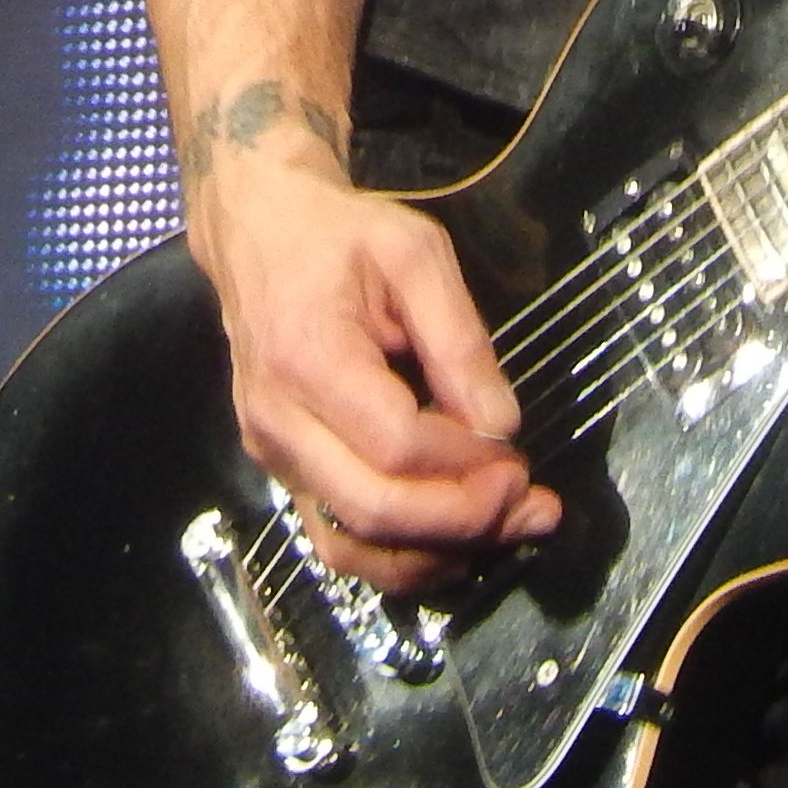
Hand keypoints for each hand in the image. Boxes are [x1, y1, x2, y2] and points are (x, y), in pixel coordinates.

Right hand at [187, 116, 558, 594]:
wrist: (258, 230)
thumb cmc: (339, 235)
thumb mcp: (415, 256)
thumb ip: (461, 342)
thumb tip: (502, 426)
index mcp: (308, 357)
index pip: (396, 445)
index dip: (466, 463)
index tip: (517, 454)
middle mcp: (278, 419)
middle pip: (374, 509)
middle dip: (463, 519)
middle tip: (529, 503)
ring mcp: (272, 452)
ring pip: (353, 544)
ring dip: (437, 554)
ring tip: (507, 529)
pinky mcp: (281, 468)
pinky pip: (337, 538)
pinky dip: (398, 557)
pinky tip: (453, 542)